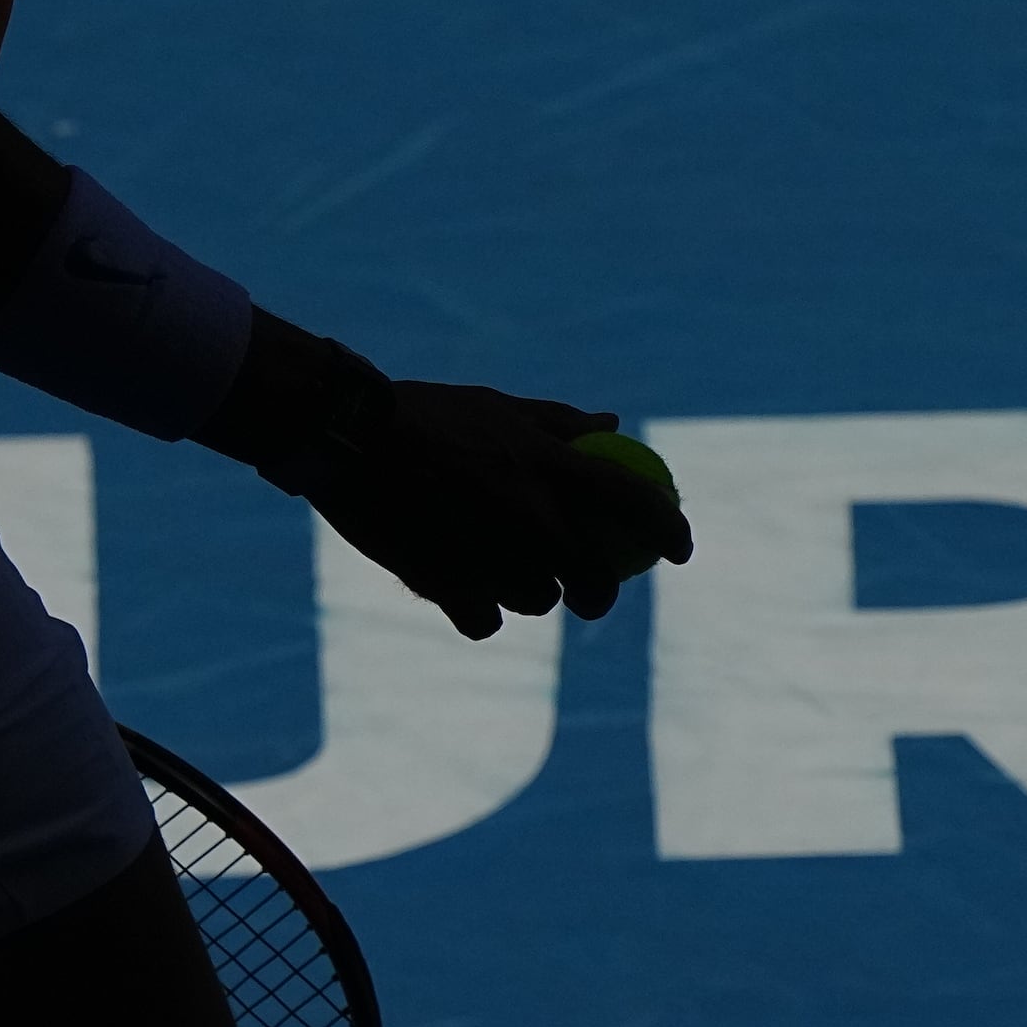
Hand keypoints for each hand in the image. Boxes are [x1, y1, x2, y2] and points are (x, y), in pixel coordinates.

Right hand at [206, 318, 694, 638]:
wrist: (346, 436)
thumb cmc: (425, 415)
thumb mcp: (499, 406)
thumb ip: (561, 423)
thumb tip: (613, 426)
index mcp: (550, 463)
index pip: (636, 502)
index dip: (671, 531)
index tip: (680, 550)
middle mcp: (531, 514)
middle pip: (592, 580)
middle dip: (598, 593)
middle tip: (586, 591)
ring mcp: (490, 555)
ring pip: (536, 601)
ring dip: (529, 593)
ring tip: (500, 569)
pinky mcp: (446, 586)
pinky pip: (485, 620)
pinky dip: (480, 611)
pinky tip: (466, 592)